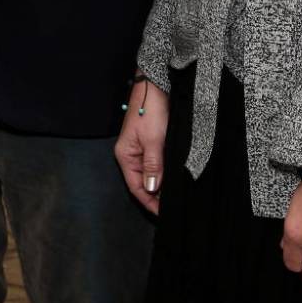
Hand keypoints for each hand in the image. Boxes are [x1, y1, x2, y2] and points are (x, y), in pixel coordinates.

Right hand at [113, 79, 168, 213]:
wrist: (154, 87)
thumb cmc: (151, 112)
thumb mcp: (154, 141)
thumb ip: (153, 166)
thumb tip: (152, 189)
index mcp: (125, 156)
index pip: (136, 187)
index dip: (149, 202)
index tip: (164, 215)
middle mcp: (130, 155)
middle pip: (142, 183)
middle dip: (156, 197)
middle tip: (174, 209)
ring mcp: (140, 149)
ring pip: (150, 174)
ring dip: (161, 185)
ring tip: (176, 197)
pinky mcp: (150, 143)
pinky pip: (155, 164)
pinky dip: (164, 173)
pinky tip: (174, 179)